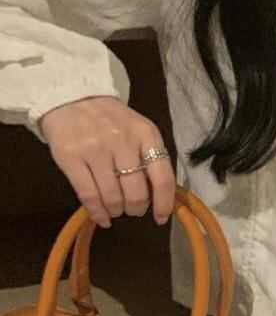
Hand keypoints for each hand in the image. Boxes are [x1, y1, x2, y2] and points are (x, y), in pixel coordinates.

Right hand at [39, 97, 175, 231]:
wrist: (72, 97)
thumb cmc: (109, 119)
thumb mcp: (137, 130)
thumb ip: (148, 156)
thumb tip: (156, 197)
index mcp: (146, 134)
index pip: (162, 178)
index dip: (163, 204)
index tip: (160, 218)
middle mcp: (123, 141)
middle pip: (136, 193)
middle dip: (136, 209)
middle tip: (131, 209)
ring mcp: (95, 149)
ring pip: (112, 197)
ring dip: (116, 210)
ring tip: (115, 209)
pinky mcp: (71, 158)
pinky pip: (89, 195)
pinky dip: (97, 213)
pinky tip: (101, 218)